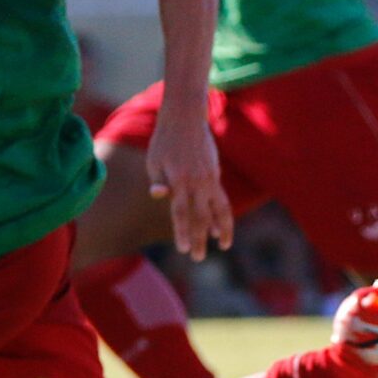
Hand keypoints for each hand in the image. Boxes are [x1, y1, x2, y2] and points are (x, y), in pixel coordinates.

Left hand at [145, 107, 231, 257]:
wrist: (185, 119)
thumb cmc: (163, 141)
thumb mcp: (154, 160)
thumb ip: (158, 180)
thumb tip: (158, 195)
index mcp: (178, 180)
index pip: (181, 212)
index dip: (183, 231)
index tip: (183, 248)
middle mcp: (196, 181)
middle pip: (200, 216)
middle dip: (199, 239)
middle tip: (197, 258)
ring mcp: (208, 178)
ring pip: (219, 209)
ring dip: (221, 229)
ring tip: (223, 246)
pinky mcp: (214, 175)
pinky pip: (221, 199)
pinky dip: (222, 215)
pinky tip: (219, 229)